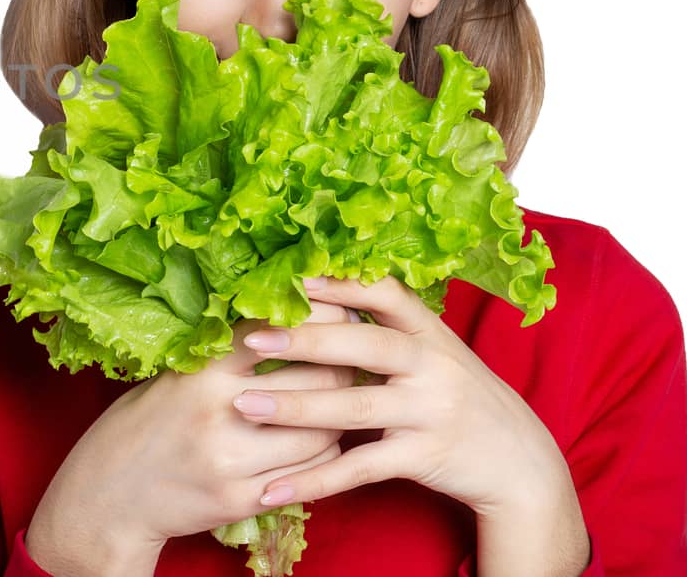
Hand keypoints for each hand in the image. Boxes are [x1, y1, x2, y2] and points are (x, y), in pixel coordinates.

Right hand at [25, 300, 360, 576]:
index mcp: (201, 371)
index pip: (279, 331)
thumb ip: (225, 355)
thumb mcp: (174, 375)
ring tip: (341, 401)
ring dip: (340, 416)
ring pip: (324, 433)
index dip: (321, 318)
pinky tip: (318, 442)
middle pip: (319, 381)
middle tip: (356, 357)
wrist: (109, 494)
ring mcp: (233, 461)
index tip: (340, 312)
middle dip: (345, 366)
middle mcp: (220, 413)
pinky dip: (323, 455)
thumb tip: (289, 322)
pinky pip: (310, 474)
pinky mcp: (243, 499)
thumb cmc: (143, 424)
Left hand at [233, 274, 572, 517]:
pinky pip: (360, 468)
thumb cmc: (462, 398)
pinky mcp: (424, 457)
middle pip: (364, 346)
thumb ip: (390, 330)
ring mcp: (430, 412)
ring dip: (294, 407)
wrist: (521, 464)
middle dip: (304, 340)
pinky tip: (274, 487)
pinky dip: (315, 480)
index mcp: (431, 334)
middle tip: (250, 339)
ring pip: (354, 406)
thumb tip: (324, 293)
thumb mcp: (437, 354)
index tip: (294, 277)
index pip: (386, 295)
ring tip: (243, 406)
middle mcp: (433, 367)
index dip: (341, 284)